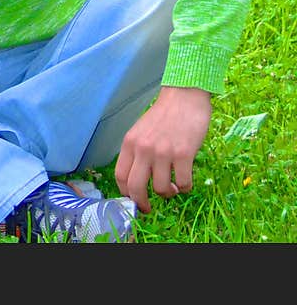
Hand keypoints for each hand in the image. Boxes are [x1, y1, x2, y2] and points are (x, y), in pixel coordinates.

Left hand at [114, 86, 211, 213]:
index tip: (133, 200)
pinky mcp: (183, 154)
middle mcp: (143, 148)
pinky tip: (184, 179)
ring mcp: (163, 152)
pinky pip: (183, 184)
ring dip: (167, 193)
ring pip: (160, 189)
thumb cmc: (163, 116)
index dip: (125, 193)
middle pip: (135, 188)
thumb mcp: (141, 131)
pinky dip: (185, 187)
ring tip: (172, 186)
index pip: (120, 176)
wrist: (184, 97)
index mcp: (129, 143)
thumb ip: (136, 152)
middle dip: (141, 203)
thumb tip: (136, 181)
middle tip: (148, 208)